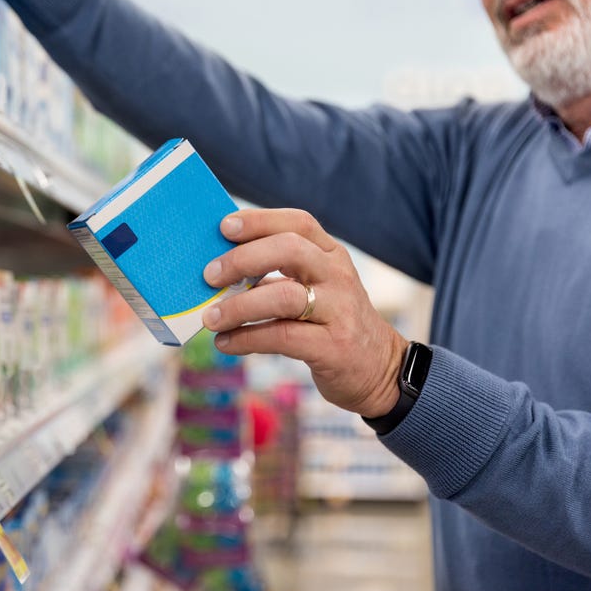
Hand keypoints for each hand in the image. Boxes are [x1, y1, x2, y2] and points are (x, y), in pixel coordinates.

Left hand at [201, 209, 407, 418]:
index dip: (259, 220)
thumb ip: (277, 276)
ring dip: (239, 306)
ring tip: (211, 318)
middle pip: (290, 250)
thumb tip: (219, 272)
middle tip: (209, 276)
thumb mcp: (315, 289)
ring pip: (284, 297)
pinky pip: (282, 337)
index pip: (298, 223)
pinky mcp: (334, 348)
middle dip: (243, 259)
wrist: (381, 370)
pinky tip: (226, 343)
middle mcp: (338, 276)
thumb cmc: (332, 324)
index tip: (223, 227)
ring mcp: (340, 311)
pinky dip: (247, 339)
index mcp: (331, 255)